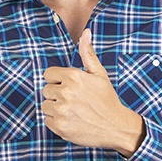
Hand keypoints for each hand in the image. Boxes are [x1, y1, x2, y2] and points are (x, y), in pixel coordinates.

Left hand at [42, 28, 145, 155]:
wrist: (116, 127)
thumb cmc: (107, 99)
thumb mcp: (99, 74)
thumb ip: (88, 53)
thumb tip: (86, 32)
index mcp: (73, 77)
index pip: (48, 74)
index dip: (58, 80)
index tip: (70, 87)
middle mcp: (65, 92)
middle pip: (46, 90)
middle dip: (57, 94)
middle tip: (75, 100)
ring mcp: (61, 110)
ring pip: (45, 105)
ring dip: (56, 108)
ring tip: (74, 110)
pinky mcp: (59, 126)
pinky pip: (47, 120)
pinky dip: (57, 122)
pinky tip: (72, 120)